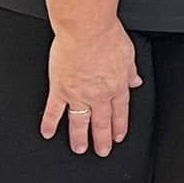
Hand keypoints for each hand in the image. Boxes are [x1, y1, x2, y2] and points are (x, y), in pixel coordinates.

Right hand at [41, 19, 141, 155]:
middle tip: (102, 151)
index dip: (119, 126)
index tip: (118, 137)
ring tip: (80, 149)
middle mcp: (99, 94)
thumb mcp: (129, 55)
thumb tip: (136, 81)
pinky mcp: (59, 89)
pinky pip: (53, 110)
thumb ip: (131, 72)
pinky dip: (49, 123)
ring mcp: (78, 94)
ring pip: (80, 122)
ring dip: (80, 138)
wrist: (87, 31)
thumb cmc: (107, 38)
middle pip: (102, 122)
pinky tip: (47, 133)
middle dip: (103, 139)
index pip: (120, 112)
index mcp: (117, 85)